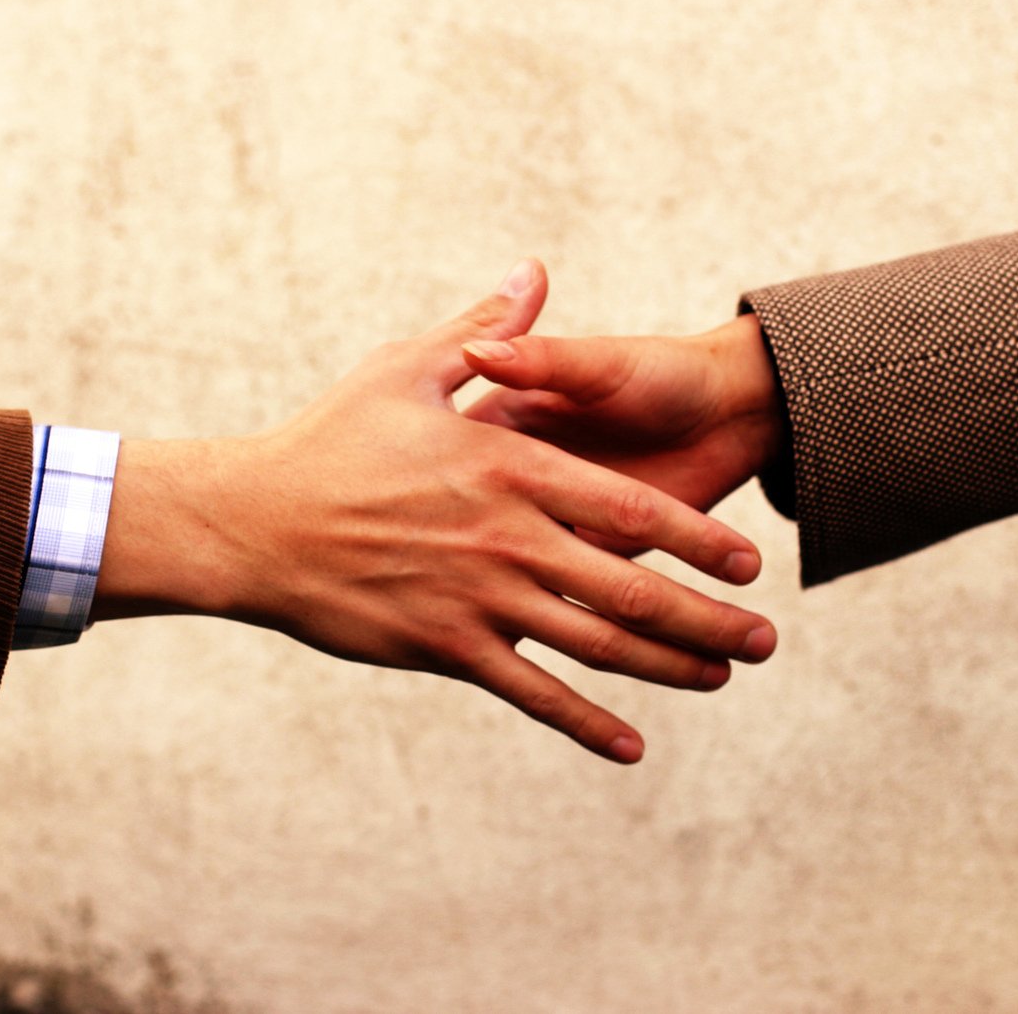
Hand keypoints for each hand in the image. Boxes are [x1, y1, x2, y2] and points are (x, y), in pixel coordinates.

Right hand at [91, 260, 776, 762]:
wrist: (251, 520)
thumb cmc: (329, 438)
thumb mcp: (407, 368)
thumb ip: (486, 328)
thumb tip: (534, 271)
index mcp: (510, 466)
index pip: (630, 508)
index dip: (697, 541)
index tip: (747, 562)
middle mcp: (509, 536)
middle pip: (632, 586)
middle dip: (708, 615)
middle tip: (765, 638)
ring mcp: (479, 598)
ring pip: (596, 643)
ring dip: (668, 665)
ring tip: (724, 677)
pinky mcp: (445, 647)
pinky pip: (531, 691)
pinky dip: (584, 721)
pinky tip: (631, 746)